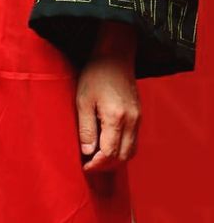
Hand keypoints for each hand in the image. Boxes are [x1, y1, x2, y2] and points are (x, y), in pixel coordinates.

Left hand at [77, 23, 139, 173]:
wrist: (114, 56)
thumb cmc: (95, 75)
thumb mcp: (83, 101)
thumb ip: (86, 129)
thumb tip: (87, 153)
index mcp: (116, 117)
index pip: (110, 153)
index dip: (97, 164)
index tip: (84, 167)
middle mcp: (132, 121)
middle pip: (123, 157)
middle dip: (106, 166)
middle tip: (89, 166)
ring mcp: (138, 119)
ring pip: (131, 152)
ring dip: (115, 160)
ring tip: (97, 159)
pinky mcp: (139, 116)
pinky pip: (133, 141)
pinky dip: (122, 149)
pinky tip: (108, 146)